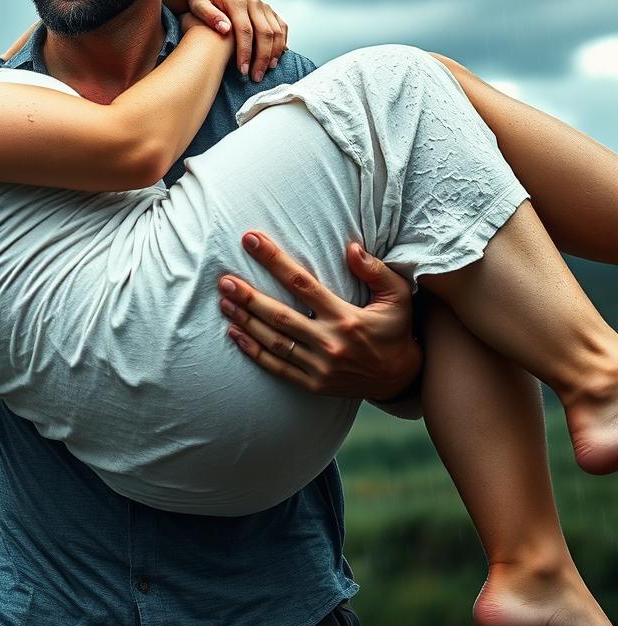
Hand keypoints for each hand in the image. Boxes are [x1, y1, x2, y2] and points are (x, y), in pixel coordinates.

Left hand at [164, 0, 287, 81]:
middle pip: (265, 33)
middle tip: (256, 77)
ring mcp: (262, 5)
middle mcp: (253, 2)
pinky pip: (280, 25)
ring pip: (276, 30)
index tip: (242, 71)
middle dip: (262, 57)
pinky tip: (277, 56)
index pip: (245, 31)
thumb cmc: (199, 0)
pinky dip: (282, 41)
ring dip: (274, 52)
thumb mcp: (198, 6)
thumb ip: (209, 16)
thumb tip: (225, 29)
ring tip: (267, 70)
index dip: (245, 52)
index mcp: (237, 2)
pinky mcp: (266, 9)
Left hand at [218, 231, 421, 400]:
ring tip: (223, 302)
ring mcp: (320, 367)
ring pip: (274, 342)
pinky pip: (277, 367)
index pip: (302, 284)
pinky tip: (234, 333)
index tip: (252, 240)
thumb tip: (351, 247)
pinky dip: (253, 352)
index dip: (274, 261)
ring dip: (245, 321)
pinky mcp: (313, 385)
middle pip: (280, 316)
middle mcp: (330, 343)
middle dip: (249, 296)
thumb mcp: (398, 297)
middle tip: (224, 280)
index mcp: (346, 318)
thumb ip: (376, 270)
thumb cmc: (396, 330)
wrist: (401, 379)